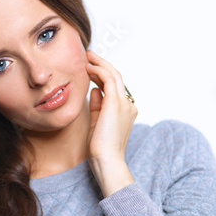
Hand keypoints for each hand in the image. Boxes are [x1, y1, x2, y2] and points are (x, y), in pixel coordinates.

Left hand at [85, 49, 137, 196]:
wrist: (107, 160)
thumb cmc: (101, 147)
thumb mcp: (97, 122)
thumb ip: (97, 105)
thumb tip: (94, 89)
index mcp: (126, 110)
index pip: (115, 87)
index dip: (102, 75)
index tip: (91, 68)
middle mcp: (128, 105)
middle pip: (116, 77)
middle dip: (102, 64)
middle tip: (89, 55)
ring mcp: (124, 103)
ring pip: (114, 75)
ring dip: (100, 64)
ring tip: (87, 57)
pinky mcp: (116, 103)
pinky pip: (108, 80)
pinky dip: (98, 71)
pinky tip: (88, 68)